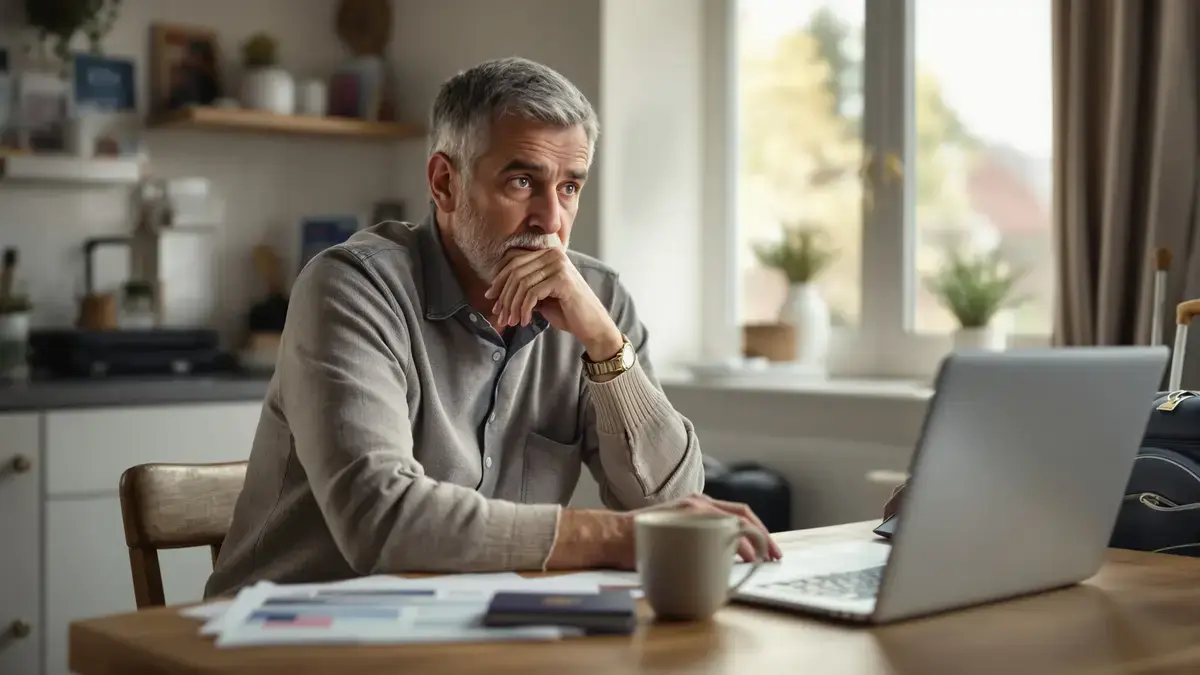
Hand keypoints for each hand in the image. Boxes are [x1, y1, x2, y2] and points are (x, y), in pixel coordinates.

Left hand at [484, 247, 621, 358]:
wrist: (591, 325)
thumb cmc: (566, 311)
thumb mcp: (540, 295)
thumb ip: (523, 287)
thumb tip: (494, 291)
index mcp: (548, 254)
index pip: (514, 259)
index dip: (499, 278)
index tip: (491, 296)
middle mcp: (553, 255)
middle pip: (515, 270)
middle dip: (504, 294)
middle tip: (499, 314)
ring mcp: (559, 265)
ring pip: (522, 283)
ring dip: (512, 305)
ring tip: (511, 321)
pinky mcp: (562, 279)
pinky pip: (532, 293)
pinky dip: (524, 309)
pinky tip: (525, 321)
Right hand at [546, 495, 782, 570]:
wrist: (610, 536)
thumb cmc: (639, 542)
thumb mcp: (674, 536)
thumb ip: (695, 540)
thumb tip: (720, 564)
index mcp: (699, 506)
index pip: (737, 513)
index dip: (758, 530)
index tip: (770, 549)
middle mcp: (699, 503)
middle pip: (743, 514)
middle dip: (764, 534)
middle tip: (775, 555)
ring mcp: (692, 509)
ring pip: (734, 521)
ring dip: (753, 541)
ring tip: (761, 559)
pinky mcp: (683, 518)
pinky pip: (717, 529)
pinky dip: (734, 544)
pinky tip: (741, 558)